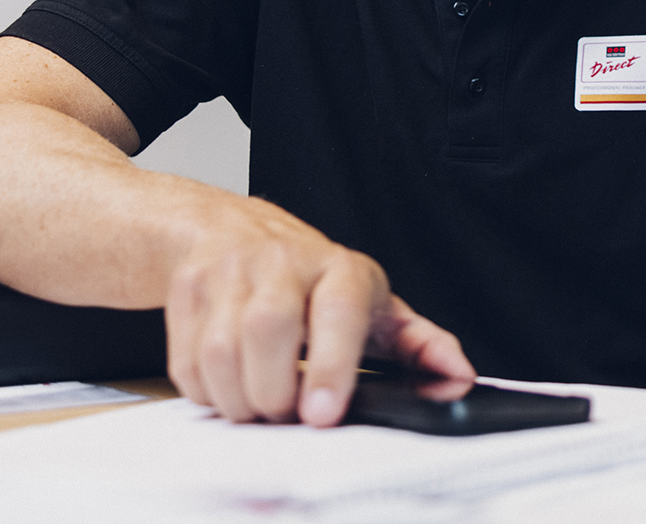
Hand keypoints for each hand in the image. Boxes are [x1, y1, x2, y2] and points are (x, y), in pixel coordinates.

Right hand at [163, 198, 474, 426]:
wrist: (231, 231)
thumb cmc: (313, 280)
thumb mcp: (373, 305)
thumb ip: (419, 344)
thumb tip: (458, 376)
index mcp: (339, 267)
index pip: (336, 310)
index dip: (330, 365)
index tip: (322, 414)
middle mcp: (283, 260)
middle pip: (268, 329)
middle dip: (274, 392)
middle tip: (288, 412)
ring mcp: (229, 271)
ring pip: (220, 351)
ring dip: (239, 398)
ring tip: (260, 403)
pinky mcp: (187, 289)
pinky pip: (187, 362)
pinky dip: (207, 392)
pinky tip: (230, 386)